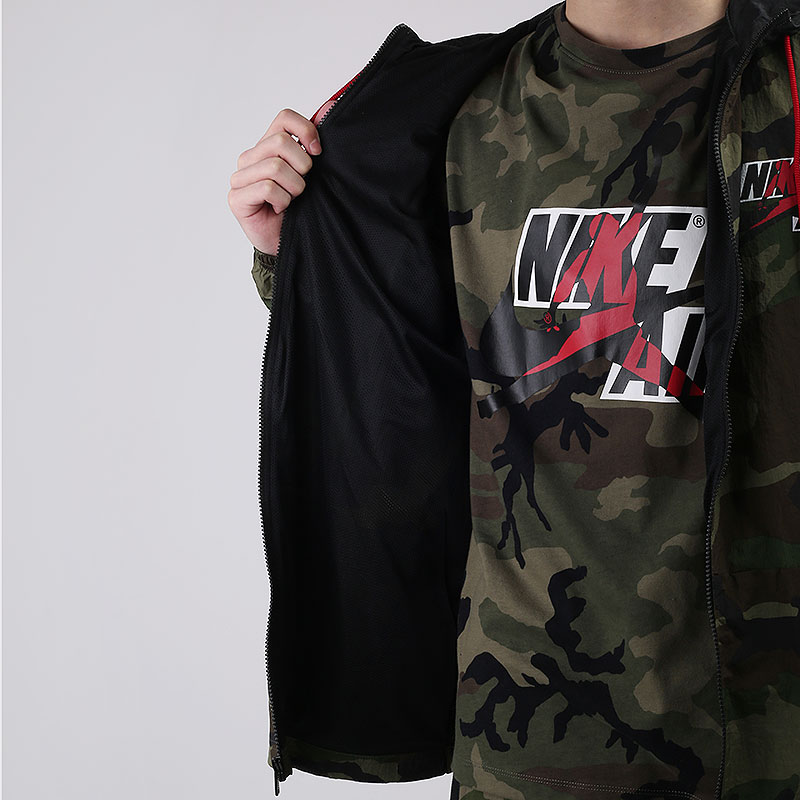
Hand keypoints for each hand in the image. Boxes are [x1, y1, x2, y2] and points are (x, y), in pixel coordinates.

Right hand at [228, 107, 323, 255]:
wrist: (291, 244)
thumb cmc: (302, 210)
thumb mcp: (313, 173)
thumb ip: (315, 142)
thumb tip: (331, 106)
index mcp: (268, 147)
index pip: (284, 119)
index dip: (306, 131)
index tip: (318, 153)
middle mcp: (251, 158)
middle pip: (281, 143)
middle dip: (302, 167)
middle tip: (303, 187)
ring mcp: (240, 177)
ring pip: (275, 166)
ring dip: (294, 188)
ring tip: (291, 201)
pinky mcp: (236, 198)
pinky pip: (267, 187)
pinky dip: (282, 200)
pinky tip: (281, 210)